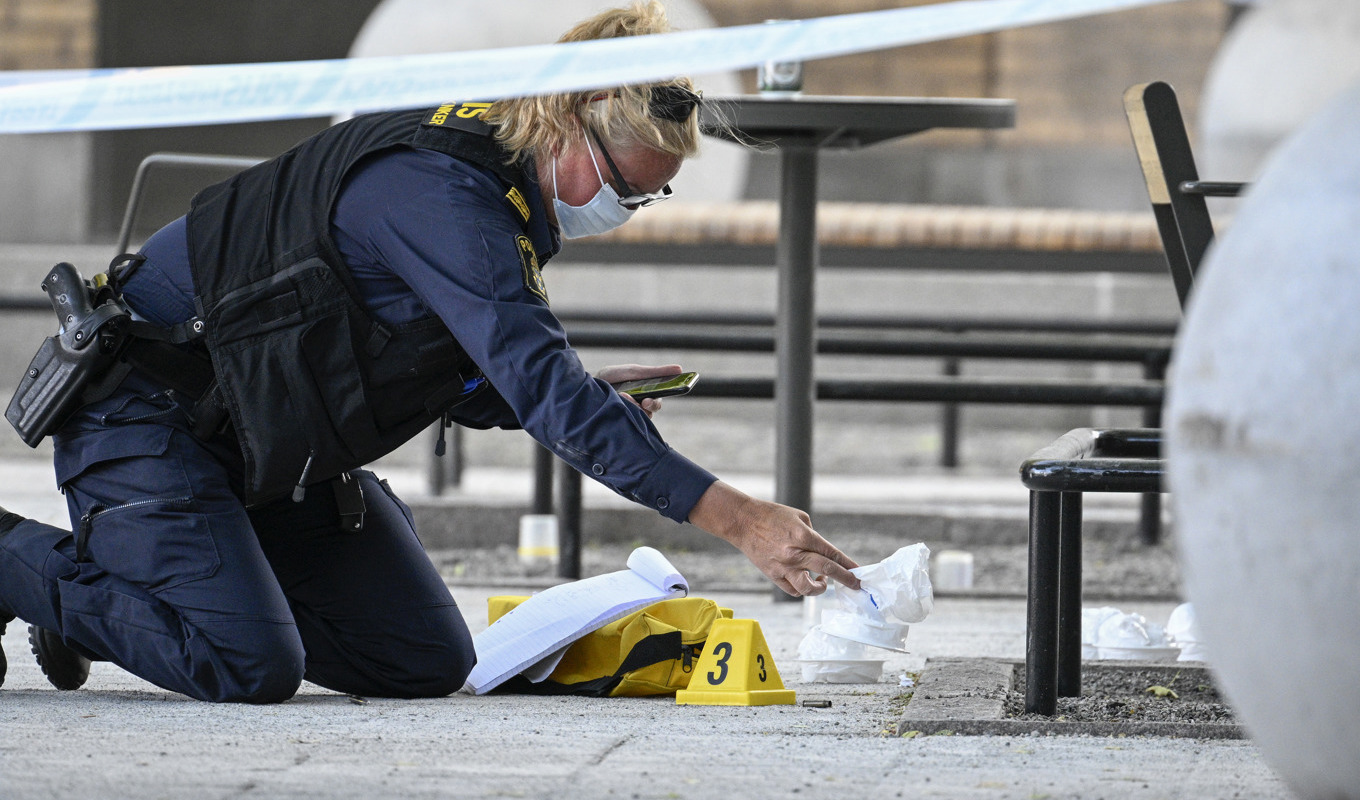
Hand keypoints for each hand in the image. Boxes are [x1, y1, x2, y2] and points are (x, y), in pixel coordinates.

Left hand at [597, 362, 682, 418]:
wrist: (586, 386)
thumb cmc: (611, 377)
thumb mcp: (633, 372)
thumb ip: (654, 372)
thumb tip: (680, 368)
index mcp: (644, 393)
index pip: (658, 399)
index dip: (660, 399)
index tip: (660, 396)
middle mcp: (637, 406)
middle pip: (652, 410)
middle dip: (650, 405)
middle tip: (645, 402)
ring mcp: (628, 414)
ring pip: (641, 417)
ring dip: (634, 407)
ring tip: (623, 396)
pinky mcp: (619, 421)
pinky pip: (628, 421)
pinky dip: (625, 411)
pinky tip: (618, 403)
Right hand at [688, 481, 860, 596]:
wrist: (743, 522)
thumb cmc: (772, 515)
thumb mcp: (799, 517)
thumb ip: (813, 535)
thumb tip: (822, 552)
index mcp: (803, 536)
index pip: (832, 554)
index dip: (848, 564)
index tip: (858, 572)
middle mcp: (795, 553)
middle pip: (826, 570)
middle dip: (845, 579)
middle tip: (856, 584)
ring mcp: (783, 566)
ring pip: (808, 588)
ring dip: (820, 588)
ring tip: (823, 583)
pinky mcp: (773, 574)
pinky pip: (792, 590)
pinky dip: (801, 589)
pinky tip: (805, 581)